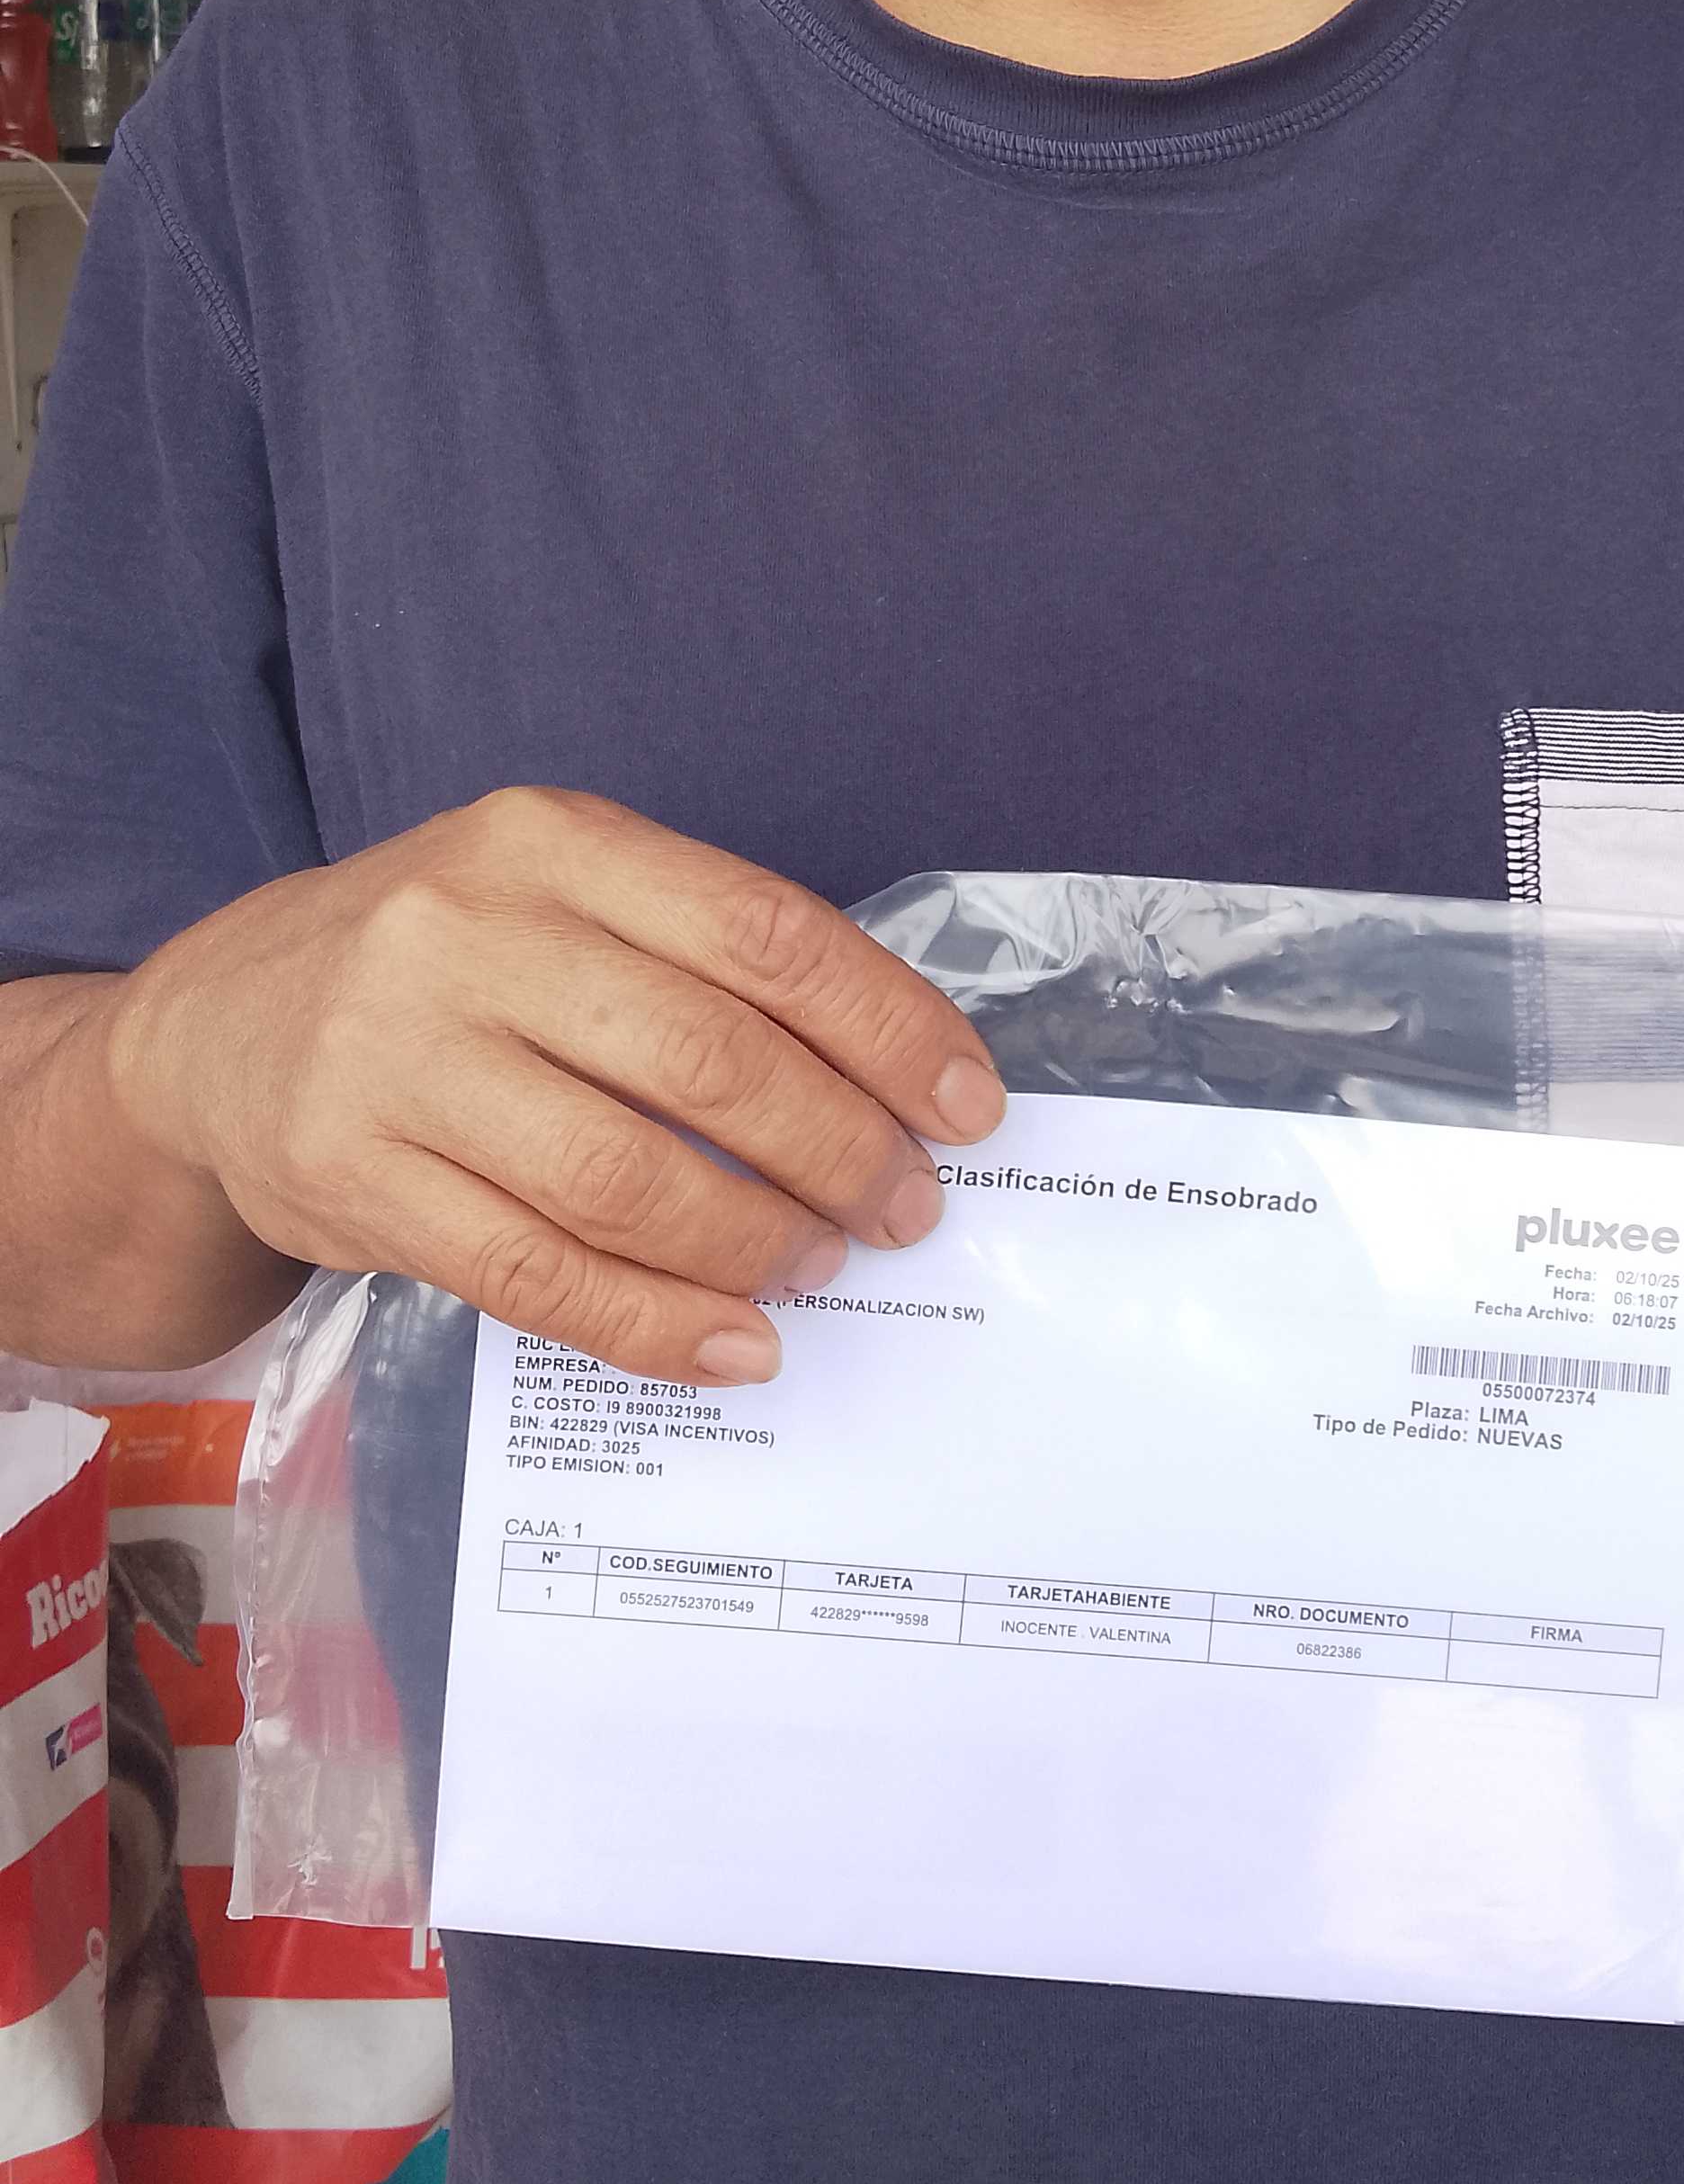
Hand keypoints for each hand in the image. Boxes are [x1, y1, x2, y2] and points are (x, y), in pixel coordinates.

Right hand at [103, 789, 1004, 1381]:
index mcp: (548, 840)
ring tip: (819, 1264)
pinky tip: (733, 1343)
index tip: (967, 1106)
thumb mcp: (555, 893)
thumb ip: (696, 957)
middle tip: (905, 1207)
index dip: (889, 1028)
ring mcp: (396, 1058)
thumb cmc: (442, 964)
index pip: (764, 932)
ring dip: (755, 1242)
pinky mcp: (353, 1177)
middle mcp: (465, 933)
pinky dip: (657, 1322)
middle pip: (708, 1059)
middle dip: (841, 1150)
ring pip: (624, 1177)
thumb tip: (891, 1075)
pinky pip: (537, 1273)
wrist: (216, 1029)